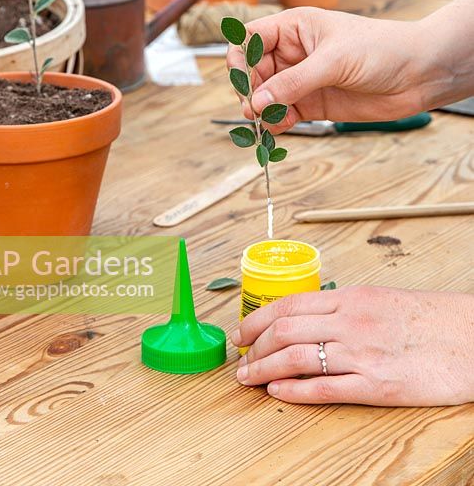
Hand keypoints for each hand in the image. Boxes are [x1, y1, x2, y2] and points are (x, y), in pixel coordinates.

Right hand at [226, 7, 433, 129]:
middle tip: (254, 110)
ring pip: (265, 96)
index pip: (250, 39)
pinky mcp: (313, 103)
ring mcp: (302, 79)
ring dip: (260, 111)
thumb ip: (293, 83)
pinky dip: (275, 123)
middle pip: (252, 71)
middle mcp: (293, 52)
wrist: (419, 74)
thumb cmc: (382, 49)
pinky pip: (282, 114)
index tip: (243, 82)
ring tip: (263, 123)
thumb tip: (257, 103)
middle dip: (249, 90)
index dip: (240, 59)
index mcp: (294, 28)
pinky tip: (279, 128)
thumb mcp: (333, 61)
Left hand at [231, 287, 473, 405]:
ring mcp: (362, 354)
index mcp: (351, 298)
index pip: (289, 305)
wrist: (469, 339)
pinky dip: (294, 390)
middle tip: (240, 359)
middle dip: (254, 347)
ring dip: (264, 369)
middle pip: (285, 331)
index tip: (241, 333)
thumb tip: (308, 319)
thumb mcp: (379, 300)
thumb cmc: (427, 319)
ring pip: (297, 359)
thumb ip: (344, 308)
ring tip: (248, 379)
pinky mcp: (376, 386)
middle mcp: (351, 322)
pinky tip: (277, 392)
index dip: (257, 320)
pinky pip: (325, 389)